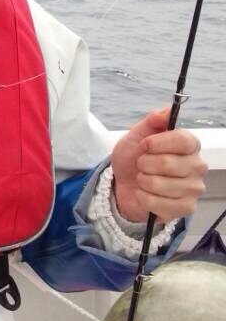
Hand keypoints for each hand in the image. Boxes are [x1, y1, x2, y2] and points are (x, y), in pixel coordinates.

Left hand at [111, 107, 206, 223]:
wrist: (124, 184)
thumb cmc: (134, 158)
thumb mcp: (136, 135)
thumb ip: (151, 122)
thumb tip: (165, 112)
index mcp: (190, 145)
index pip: (183, 140)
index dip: (158, 143)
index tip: (144, 145)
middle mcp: (197, 166)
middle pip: (169, 164)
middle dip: (145, 164)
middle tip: (141, 164)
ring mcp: (194, 189)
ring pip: (162, 185)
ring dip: (143, 181)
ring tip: (142, 179)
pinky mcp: (186, 208)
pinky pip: (159, 204)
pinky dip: (144, 198)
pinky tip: (144, 194)